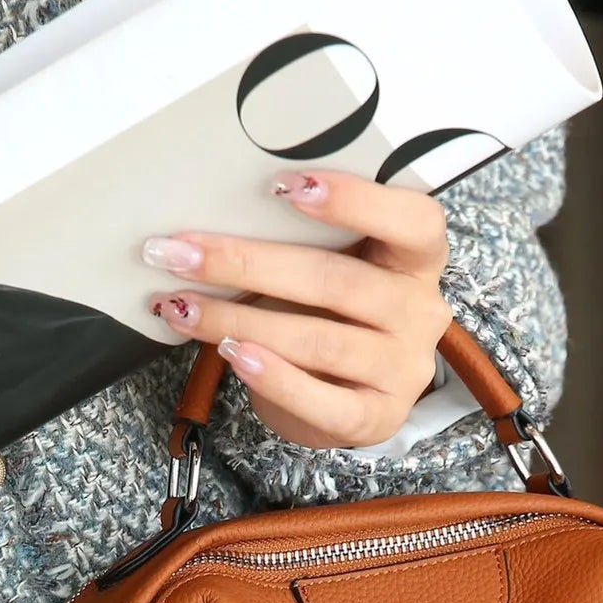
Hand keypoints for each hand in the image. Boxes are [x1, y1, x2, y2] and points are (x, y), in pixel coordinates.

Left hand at [142, 169, 452, 448]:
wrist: (345, 397)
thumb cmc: (330, 316)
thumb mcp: (332, 267)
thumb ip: (302, 242)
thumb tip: (208, 224)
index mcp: (417, 259)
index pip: (413, 221)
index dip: (356, 200)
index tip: (282, 185)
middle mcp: (419, 312)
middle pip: (338, 281)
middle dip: (249, 264)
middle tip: (182, 253)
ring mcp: (403, 369)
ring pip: (319, 341)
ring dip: (239, 320)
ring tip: (182, 306)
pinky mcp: (378, 418)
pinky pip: (322, 401)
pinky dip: (273, 378)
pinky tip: (231, 354)